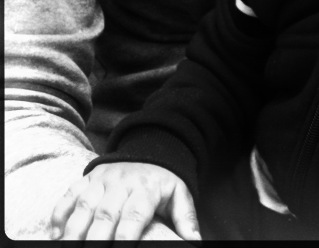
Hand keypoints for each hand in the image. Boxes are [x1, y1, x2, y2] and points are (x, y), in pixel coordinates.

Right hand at [50, 162, 200, 240]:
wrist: (151, 148)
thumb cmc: (163, 181)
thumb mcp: (179, 194)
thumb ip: (185, 218)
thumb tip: (194, 241)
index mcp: (146, 188)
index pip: (135, 214)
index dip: (125, 236)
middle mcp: (122, 183)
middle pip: (106, 214)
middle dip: (95, 240)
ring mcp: (103, 179)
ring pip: (84, 205)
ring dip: (73, 231)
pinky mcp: (88, 178)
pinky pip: (69, 194)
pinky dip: (59, 215)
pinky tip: (54, 237)